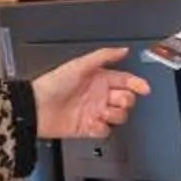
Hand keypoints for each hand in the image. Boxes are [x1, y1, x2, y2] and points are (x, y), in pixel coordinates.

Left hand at [29, 46, 150, 140]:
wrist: (36, 108)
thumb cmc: (53, 84)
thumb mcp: (79, 64)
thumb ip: (103, 56)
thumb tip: (123, 50)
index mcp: (99, 79)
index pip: (126, 81)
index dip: (137, 84)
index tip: (144, 88)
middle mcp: (99, 95)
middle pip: (126, 99)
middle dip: (125, 100)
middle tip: (115, 100)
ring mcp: (95, 112)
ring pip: (119, 116)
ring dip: (114, 115)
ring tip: (101, 112)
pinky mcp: (88, 128)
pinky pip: (105, 131)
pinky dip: (102, 128)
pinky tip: (93, 123)